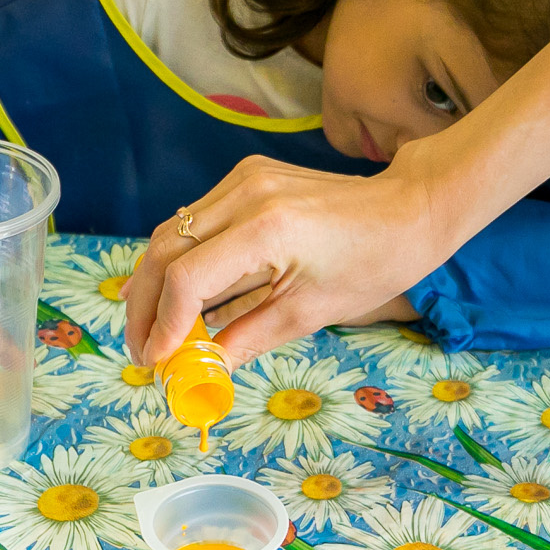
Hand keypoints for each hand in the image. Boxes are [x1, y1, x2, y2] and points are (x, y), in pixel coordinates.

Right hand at [122, 153, 451, 366]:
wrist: (408, 209)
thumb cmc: (373, 263)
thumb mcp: (311, 313)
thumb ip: (247, 338)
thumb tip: (200, 372)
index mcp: (268, 228)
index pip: (188, 277)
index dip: (164, 324)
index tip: (156, 360)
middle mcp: (247, 193)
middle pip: (165, 251)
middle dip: (145, 306)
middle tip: (141, 350)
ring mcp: (244, 179)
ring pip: (171, 233)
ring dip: (155, 283)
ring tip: (151, 329)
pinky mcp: (247, 176)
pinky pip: (195, 221)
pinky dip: (180, 259)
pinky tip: (179, 295)